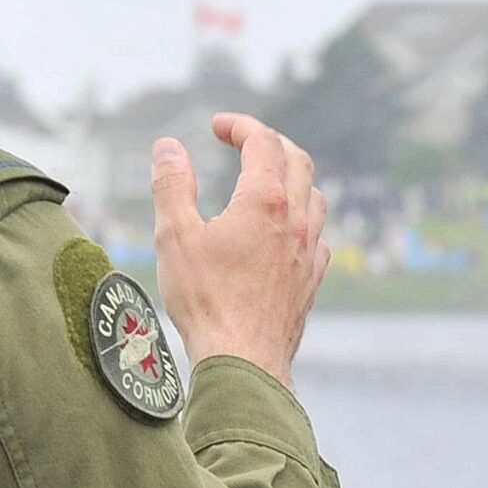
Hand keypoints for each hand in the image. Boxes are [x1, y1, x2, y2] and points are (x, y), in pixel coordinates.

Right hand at [151, 113, 329, 389]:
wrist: (244, 361)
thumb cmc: (206, 301)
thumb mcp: (174, 236)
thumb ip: (171, 185)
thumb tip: (168, 147)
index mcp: (265, 201)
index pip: (263, 142)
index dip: (241, 126)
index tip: (218, 126)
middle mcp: (297, 220)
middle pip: (297, 161)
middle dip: (270, 143)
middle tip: (244, 143)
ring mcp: (310, 251)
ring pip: (315, 197)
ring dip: (293, 178)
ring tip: (268, 181)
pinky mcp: (312, 281)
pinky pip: (319, 236)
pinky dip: (303, 220)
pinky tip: (287, 232)